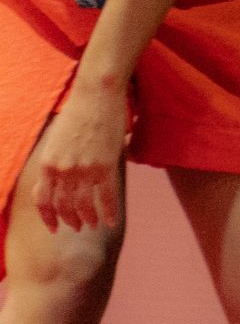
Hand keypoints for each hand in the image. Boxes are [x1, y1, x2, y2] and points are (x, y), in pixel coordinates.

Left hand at [32, 79, 126, 234]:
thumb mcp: (56, 140)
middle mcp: (62, 171)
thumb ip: (56, 161)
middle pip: (64, 206)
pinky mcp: (105, 165)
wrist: (96, 95)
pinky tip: (111, 220)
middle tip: (78, 227)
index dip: (48, 218)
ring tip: (94, 225)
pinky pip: (107, 196)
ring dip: (89, 219)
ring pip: (84, 205)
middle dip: (70, 220)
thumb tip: (61, 178)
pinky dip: (109, 211)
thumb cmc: (78, 112)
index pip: (43, 201)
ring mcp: (84, 169)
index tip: (55, 228)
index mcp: (47, 164)